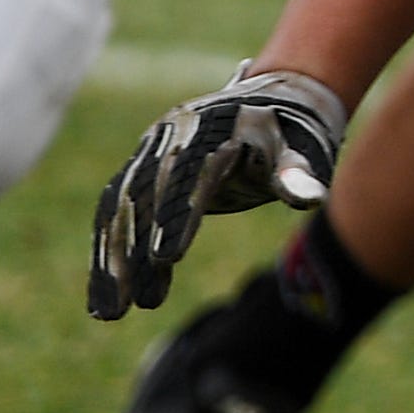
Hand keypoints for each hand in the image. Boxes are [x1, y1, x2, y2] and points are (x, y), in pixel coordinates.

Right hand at [87, 68, 350, 320]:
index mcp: (214, 128)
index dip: (177, 214)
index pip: (190, 175)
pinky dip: (107, 251)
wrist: (274, 99)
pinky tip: (104, 296)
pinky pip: (115, 211)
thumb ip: (300, 172)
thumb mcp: (304, 147)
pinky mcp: (141, 168)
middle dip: (132, 251)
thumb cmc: (295, 132)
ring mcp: (152, 150)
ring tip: (109, 314)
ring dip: (110, 260)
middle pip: (144, 195)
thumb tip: (309, 199)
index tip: (167, 258)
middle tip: (128, 305)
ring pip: (120, 208)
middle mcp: (173, 136)